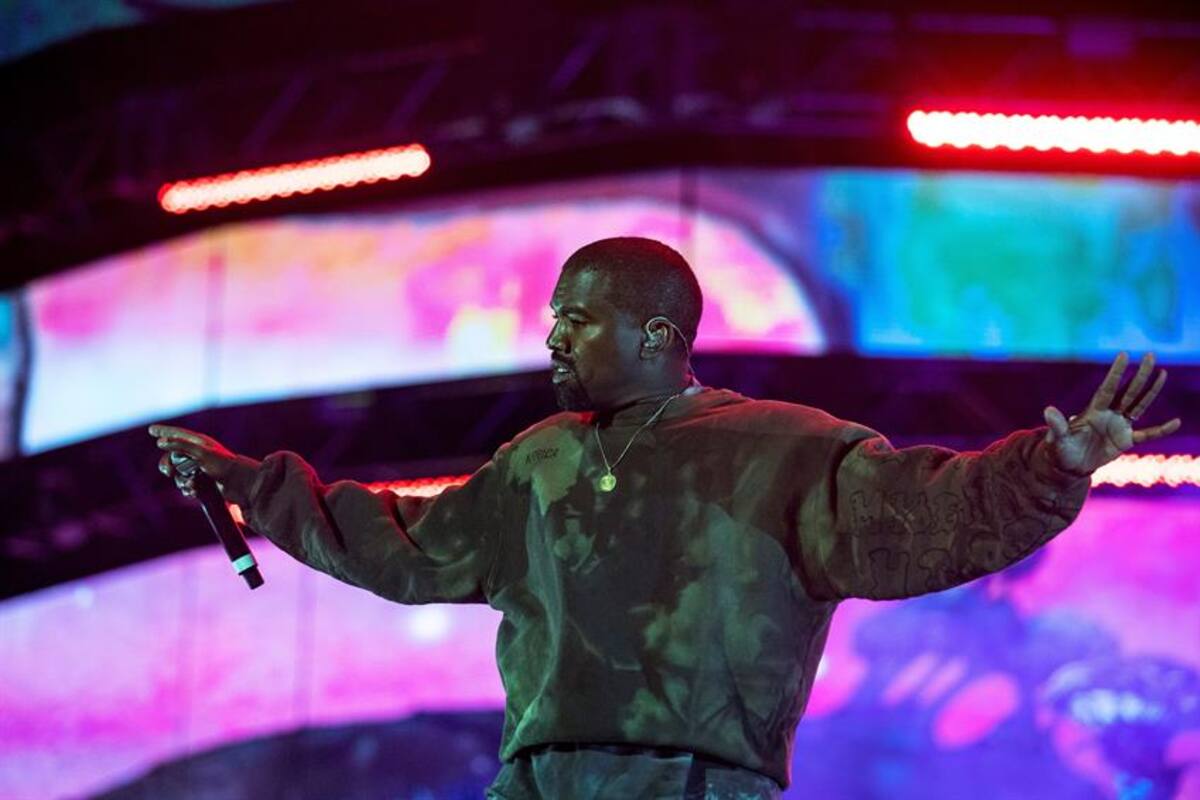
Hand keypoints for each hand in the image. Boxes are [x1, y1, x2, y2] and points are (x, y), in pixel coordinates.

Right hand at [149, 424, 238, 497]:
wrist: (240, 484)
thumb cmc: (223, 465)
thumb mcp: (201, 453)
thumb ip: (181, 446)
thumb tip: (161, 442)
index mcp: (198, 443)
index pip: (177, 434)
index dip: (164, 432)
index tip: (151, 429)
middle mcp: (197, 453)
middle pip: (172, 457)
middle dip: (167, 466)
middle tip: (169, 472)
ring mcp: (199, 468)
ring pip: (178, 474)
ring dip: (181, 481)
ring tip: (192, 485)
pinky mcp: (202, 481)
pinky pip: (185, 484)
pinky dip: (187, 488)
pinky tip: (194, 491)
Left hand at [1043, 352, 1181, 474]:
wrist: (1068, 466)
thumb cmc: (1059, 449)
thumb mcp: (1057, 438)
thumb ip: (1057, 425)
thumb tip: (1048, 410)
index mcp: (1093, 411)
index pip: (1107, 389)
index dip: (1116, 373)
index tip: (1124, 355)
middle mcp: (1108, 414)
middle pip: (1127, 392)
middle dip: (1140, 375)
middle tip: (1151, 355)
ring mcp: (1119, 426)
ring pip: (1139, 405)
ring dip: (1151, 391)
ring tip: (1163, 373)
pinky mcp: (1125, 440)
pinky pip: (1148, 434)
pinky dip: (1161, 430)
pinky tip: (1176, 422)